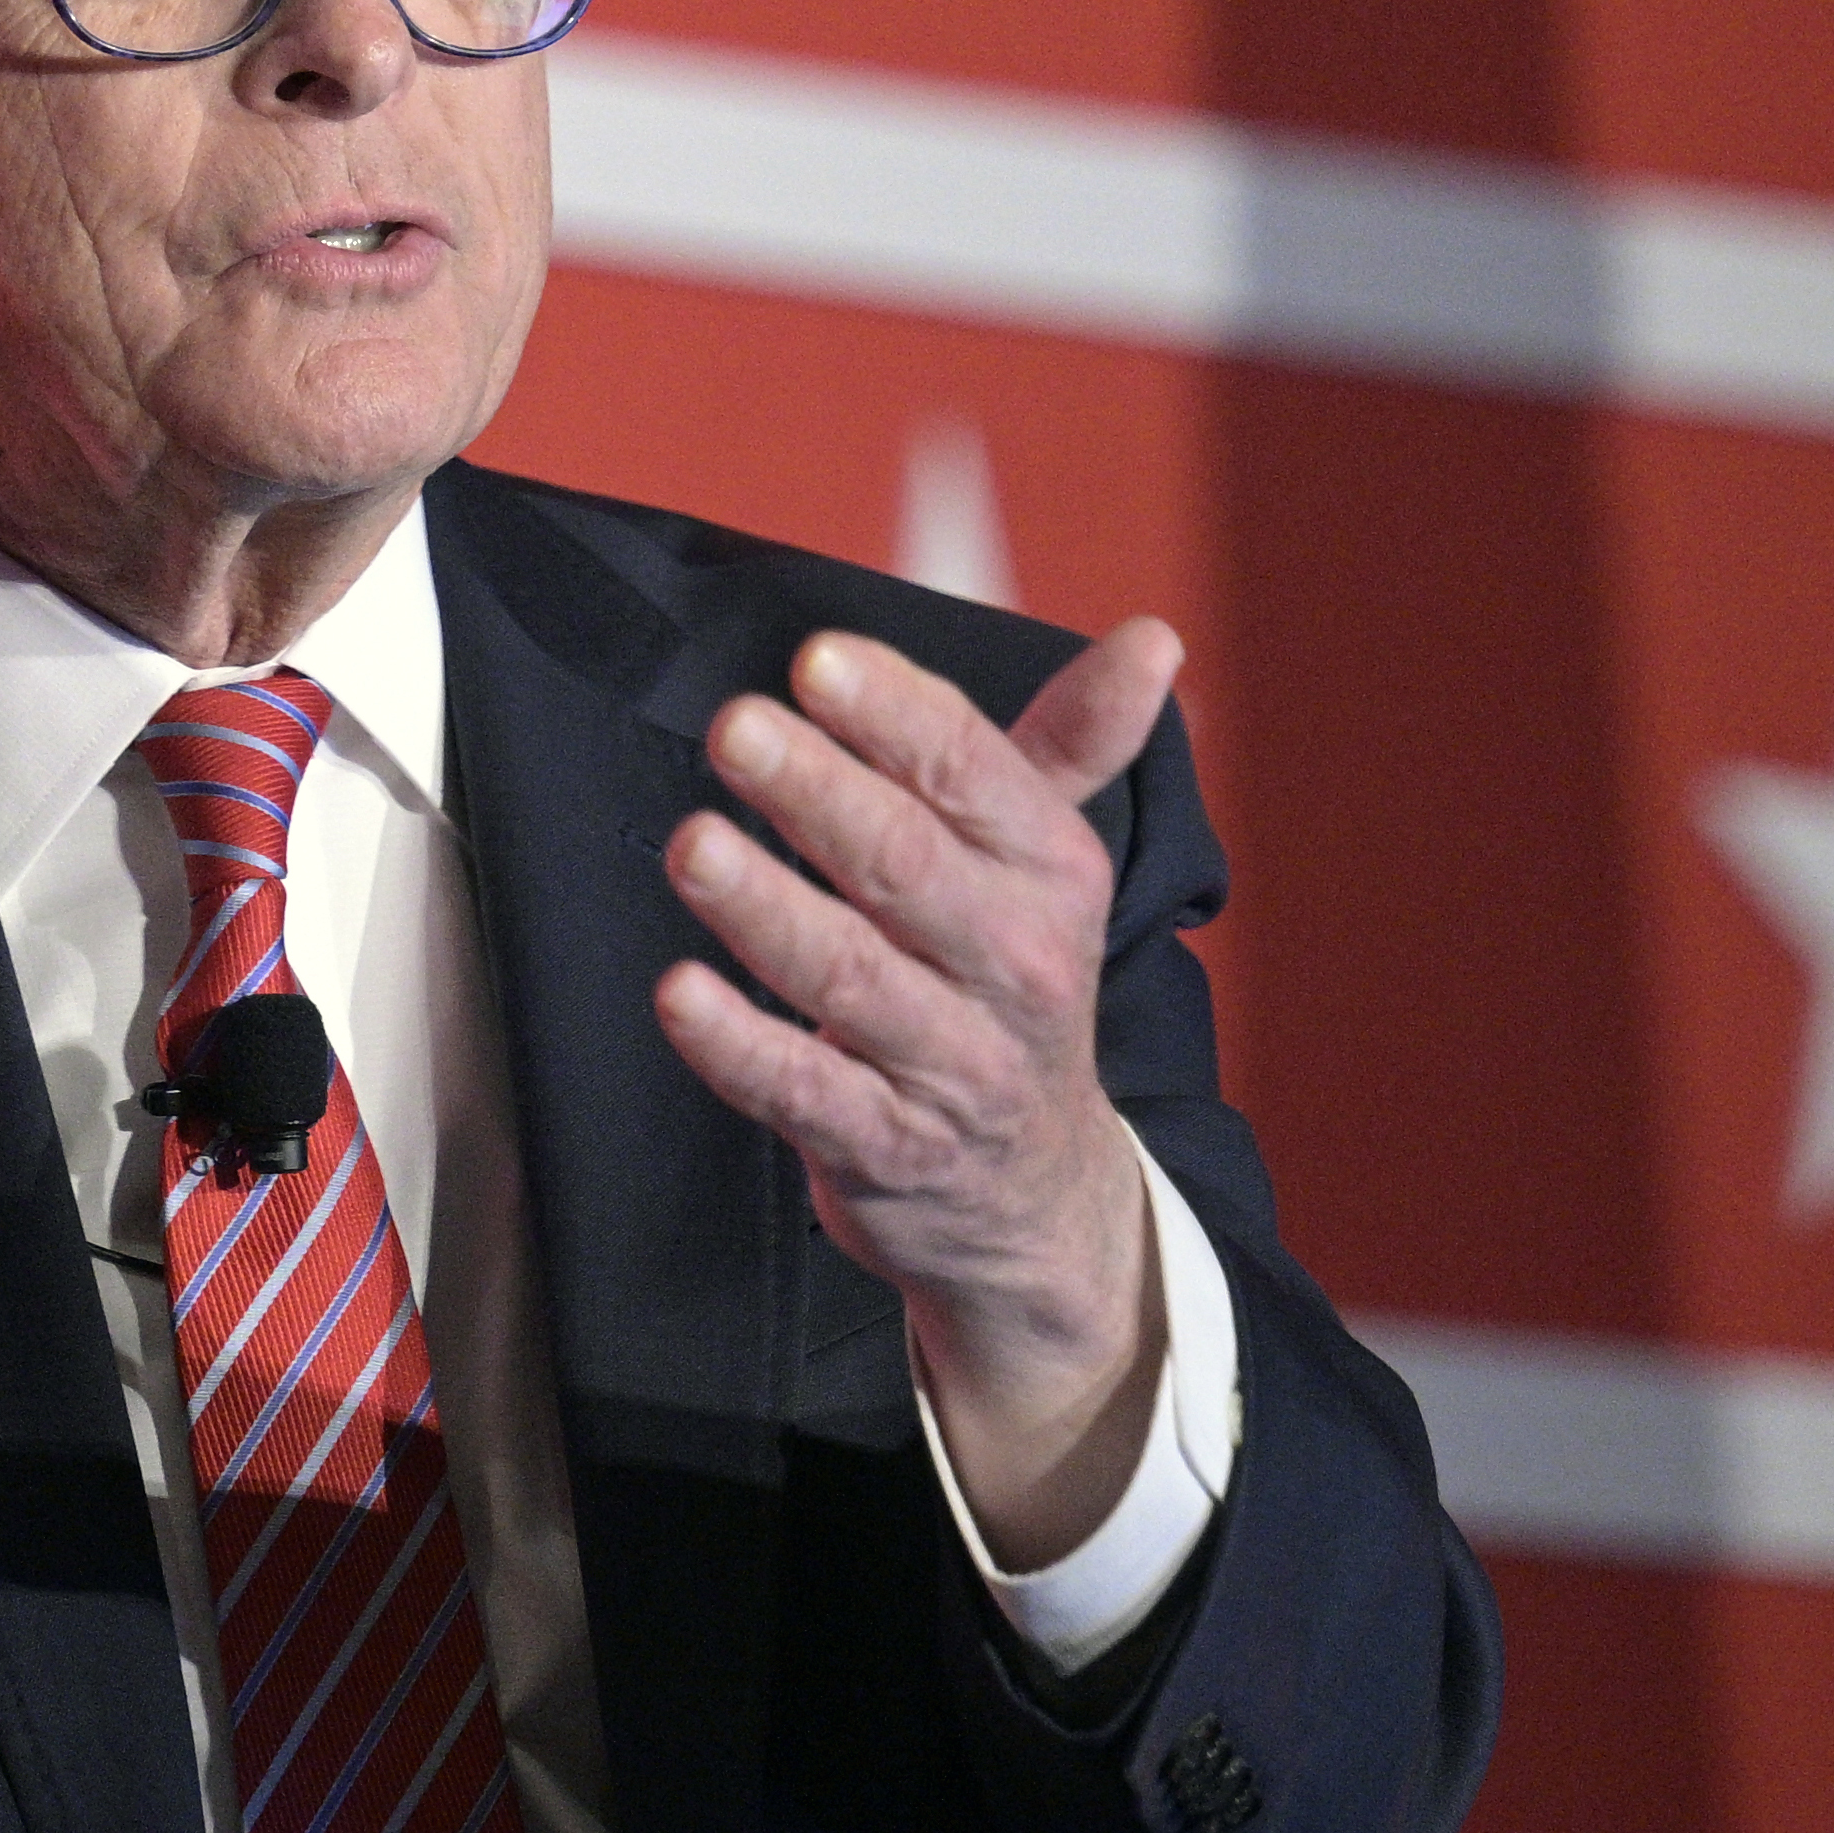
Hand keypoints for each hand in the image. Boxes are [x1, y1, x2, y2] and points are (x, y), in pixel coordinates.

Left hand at [652, 618, 1185, 1567]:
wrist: (1035, 1195)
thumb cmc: (1008, 985)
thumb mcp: (1048, 865)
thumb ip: (1072, 742)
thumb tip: (1154, 637)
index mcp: (1053, 872)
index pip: (974, 773)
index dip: (895, 713)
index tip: (817, 661)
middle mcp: (1017, 963)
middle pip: (907, 864)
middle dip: (818, 791)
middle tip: (735, 729)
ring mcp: (954, 1063)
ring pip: (850, 976)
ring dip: (767, 907)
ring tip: (695, 845)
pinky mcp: (886, 1147)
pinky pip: (804, 1091)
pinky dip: (739, 1045)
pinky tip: (680, 994)